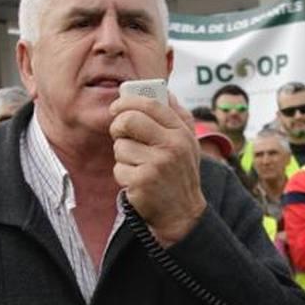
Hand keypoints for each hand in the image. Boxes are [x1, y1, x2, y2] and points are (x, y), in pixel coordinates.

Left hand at [110, 90, 205, 244]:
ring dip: (123, 157)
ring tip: (138, 166)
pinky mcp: (143, 182)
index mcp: (182, 132)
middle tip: (118, 133)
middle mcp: (172, 146)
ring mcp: (158, 164)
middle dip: (117, 126)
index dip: (128, 101)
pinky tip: (137, 182)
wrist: (183, 214)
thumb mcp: (187, 143)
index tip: (117, 107)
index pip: (151, 104)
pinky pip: (118, 168)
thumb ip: (176, 116)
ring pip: (121, 146)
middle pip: (129, 120)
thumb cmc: (180, 174)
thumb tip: (161, 89)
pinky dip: (123, 175)